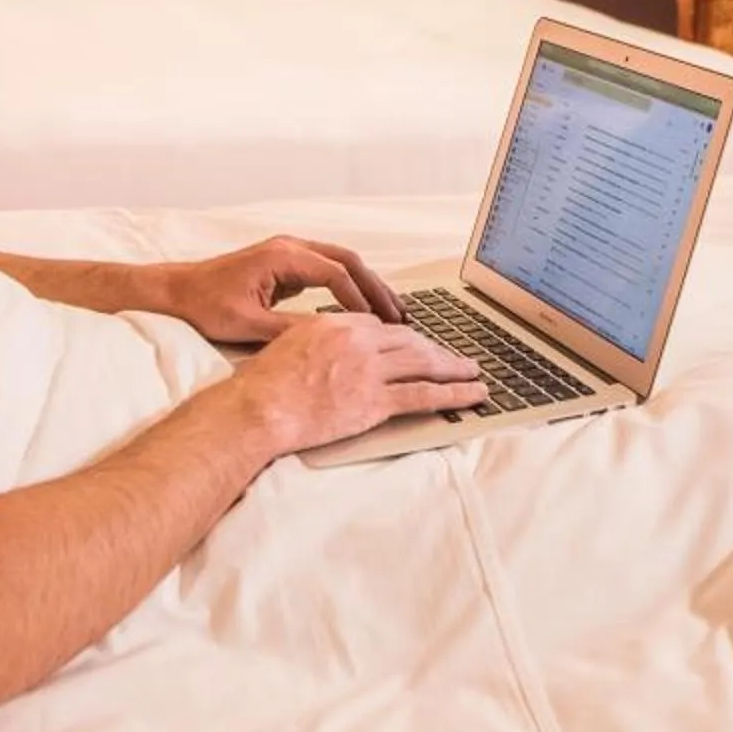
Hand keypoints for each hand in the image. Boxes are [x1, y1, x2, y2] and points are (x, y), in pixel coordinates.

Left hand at [151, 235, 406, 343]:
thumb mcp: (247, 324)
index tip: (379, 325)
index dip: (361, 299)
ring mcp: (289, 253)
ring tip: (391, 314)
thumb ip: (289, 330)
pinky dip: (349, 287)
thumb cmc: (205, 305)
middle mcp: (290, 247)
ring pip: (341, 263)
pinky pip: (328, 271)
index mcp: (283, 256)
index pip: (336, 273)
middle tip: (399, 317)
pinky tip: (362, 310)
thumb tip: (328, 339)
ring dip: (367, 286)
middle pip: (347, 260)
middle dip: (376, 288)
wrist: (177, 291)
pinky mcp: (286, 265)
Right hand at [225, 315, 484, 454]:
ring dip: (455, 369)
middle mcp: (360, 340)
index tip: (419, 347)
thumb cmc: (263, 384)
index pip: (384, 328)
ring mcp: (370, 370)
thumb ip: (318, 340)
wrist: (257, 408)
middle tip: (457, 358)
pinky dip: (454, 395)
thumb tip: (329, 349)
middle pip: (411, 341)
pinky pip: (424, 396)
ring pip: (425, 364)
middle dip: (439, 351)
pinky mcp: (375, 401)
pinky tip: (472, 395)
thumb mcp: (290, 344)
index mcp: (339, 324)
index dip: (406, 339)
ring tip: (474, 373)